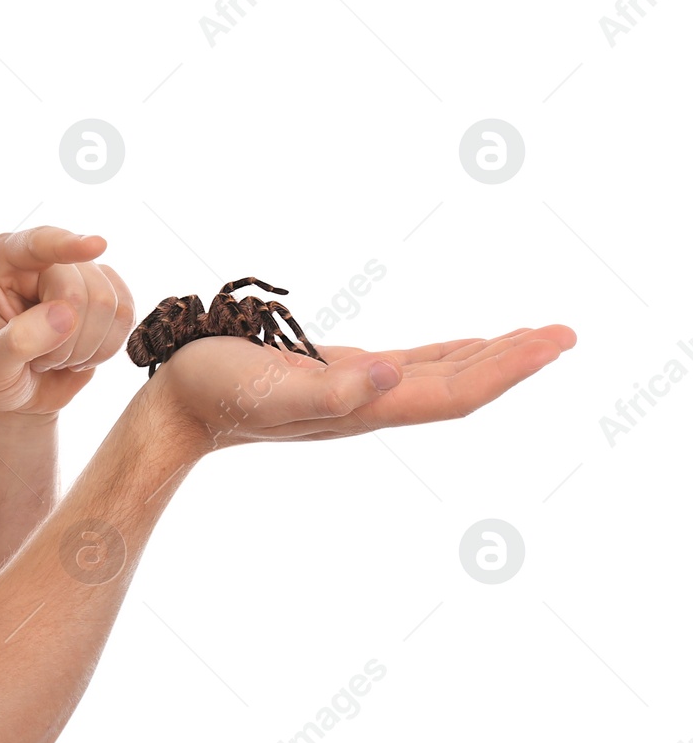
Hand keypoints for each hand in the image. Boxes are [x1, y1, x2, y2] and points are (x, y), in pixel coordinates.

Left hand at [0, 227, 134, 415]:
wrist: (17, 395)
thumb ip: (19, 339)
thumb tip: (66, 314)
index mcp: (3, 262)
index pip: (37, 244)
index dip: (66, 245)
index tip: (96, 246)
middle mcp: (44, 260)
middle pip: (80, 289)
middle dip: (64, 339)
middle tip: (39, 359)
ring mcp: (79, 276)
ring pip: (108, 303)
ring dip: (84, 347)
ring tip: (55, 358)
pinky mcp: (106, 296)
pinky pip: (126, 315)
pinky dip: (106, 348)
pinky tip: (80, 358)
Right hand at [147, 325, 577, 451]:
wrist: (176, 409)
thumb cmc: (213, 391)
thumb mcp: (268, 386)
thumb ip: (330, 388)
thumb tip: (391, 374)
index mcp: (364, 407)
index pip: (455, 392)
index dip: (507, 369)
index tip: (554, 341)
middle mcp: (370, 404)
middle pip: (460, 386)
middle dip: (515, 361)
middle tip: (567, 332)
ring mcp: (357, 393)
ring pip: (440, 377)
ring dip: (489, 358)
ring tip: (535, 337)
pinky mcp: (337, 378)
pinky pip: (410, 367)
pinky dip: (448, 355)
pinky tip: (466, 345)